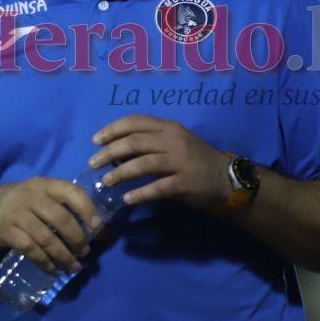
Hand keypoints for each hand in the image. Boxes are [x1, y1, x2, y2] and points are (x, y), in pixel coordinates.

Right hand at [0, 177, 100, 274]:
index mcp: (45, 185)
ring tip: (73, 265)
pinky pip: (31, 250)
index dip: (87, 208)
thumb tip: (100, 229)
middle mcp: (32, 196)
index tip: (97, 227)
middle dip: (77, 239)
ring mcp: (18, 213)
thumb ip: (64, 207)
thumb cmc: (22, 203)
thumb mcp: (40, 195)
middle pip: (61, 219)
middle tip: (85, 252)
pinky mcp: (8, 231)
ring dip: (63, 255)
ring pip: (47, 238)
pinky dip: (44, 262)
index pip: (71, 192)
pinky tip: (53, 269)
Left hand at [89, 114, 231, 209]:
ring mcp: (179, 161)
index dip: (112, 129)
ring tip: (105, 182)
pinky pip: (157, 188)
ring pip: (143, 163)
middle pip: (134, 142)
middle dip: (110, 152)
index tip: (95, 140)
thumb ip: (151, 141)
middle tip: (93, 162)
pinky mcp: (184, 183)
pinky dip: (140, 193)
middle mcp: (173, 140)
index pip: (135, 122)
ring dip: (120, 173)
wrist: (226, 178)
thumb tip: (117, 149)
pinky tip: (127, 199)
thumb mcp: (174, 141)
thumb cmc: (195, 159)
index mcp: (168, 127)